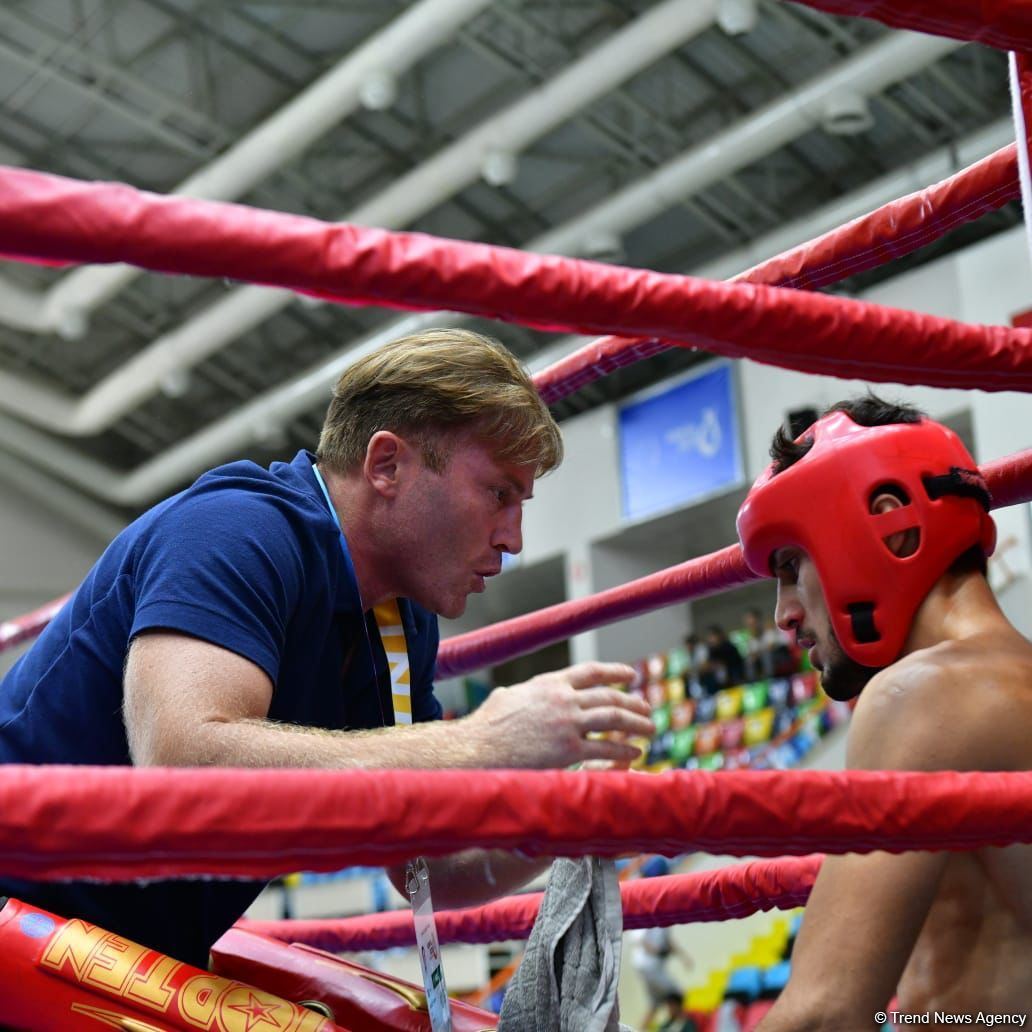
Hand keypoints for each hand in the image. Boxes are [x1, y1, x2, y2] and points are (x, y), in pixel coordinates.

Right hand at [466, 662, 653, 768]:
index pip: (591, 672)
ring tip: (650, 729)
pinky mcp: (568, 749)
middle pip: (609, 696)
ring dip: (637, 724)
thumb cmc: (486, 726)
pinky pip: (605, 748)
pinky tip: (634, 753)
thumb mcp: (507, 696)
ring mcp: (567, 723)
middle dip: (633, 703)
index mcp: (549, 683)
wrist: (477, 748)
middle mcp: (562, 699)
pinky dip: (624, 750)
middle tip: (647, 709)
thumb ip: (525, 694)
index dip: (614, 672)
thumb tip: (523, 694)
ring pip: (614, 719)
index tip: (630, 675)